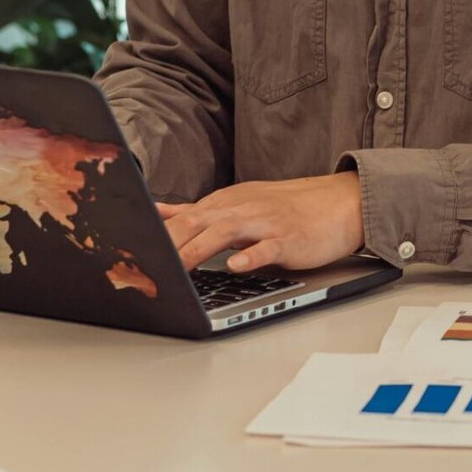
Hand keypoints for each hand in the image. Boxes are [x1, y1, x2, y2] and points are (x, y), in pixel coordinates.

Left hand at [156, 173, 364, 273]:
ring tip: (178, 268)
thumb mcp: (237, 204)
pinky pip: (267, 247)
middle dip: (170, 242)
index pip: (183, 218)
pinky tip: (236, 266)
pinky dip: (251, 256)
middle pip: (197, 222)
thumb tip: (159, 212)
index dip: (156, 236)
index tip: (132, 252)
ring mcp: (265, 222)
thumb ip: (197, 212)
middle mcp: (241, 209)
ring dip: (198, 249)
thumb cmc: (285, 208)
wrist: (338, 203)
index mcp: (225, 203)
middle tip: (146, 263)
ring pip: (225, 232)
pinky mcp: (289, 238)